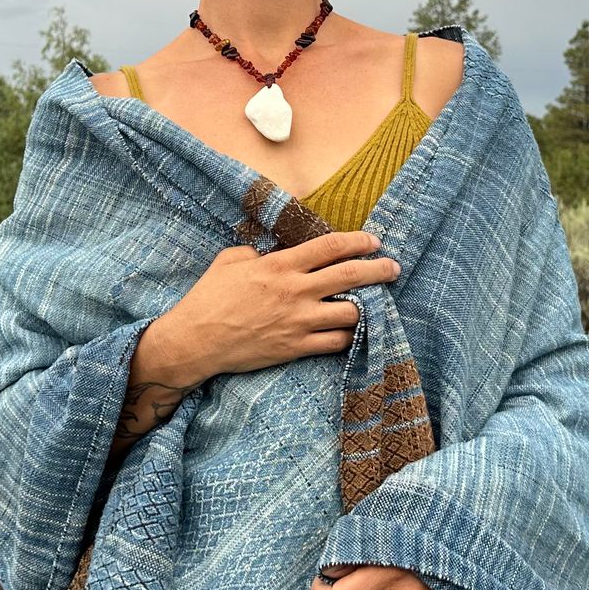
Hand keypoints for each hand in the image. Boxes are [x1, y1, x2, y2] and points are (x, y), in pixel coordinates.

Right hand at [161, 231, 400, 382]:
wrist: (196, 341)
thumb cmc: (208, 298)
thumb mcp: (229, 261)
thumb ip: (254, 252)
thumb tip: (268, 253)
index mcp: (280, 265)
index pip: (330, 247)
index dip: (357, 241)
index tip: (374, 241)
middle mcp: (295, 291)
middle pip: (350, 276)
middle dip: (378, 270)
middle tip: (393, 268)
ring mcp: (298, 322)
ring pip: (350, 312)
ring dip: (367, 306)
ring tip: (374, 303)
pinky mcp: (295, 348)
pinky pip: (336, 342)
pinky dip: (348, 336)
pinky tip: (351, 331)